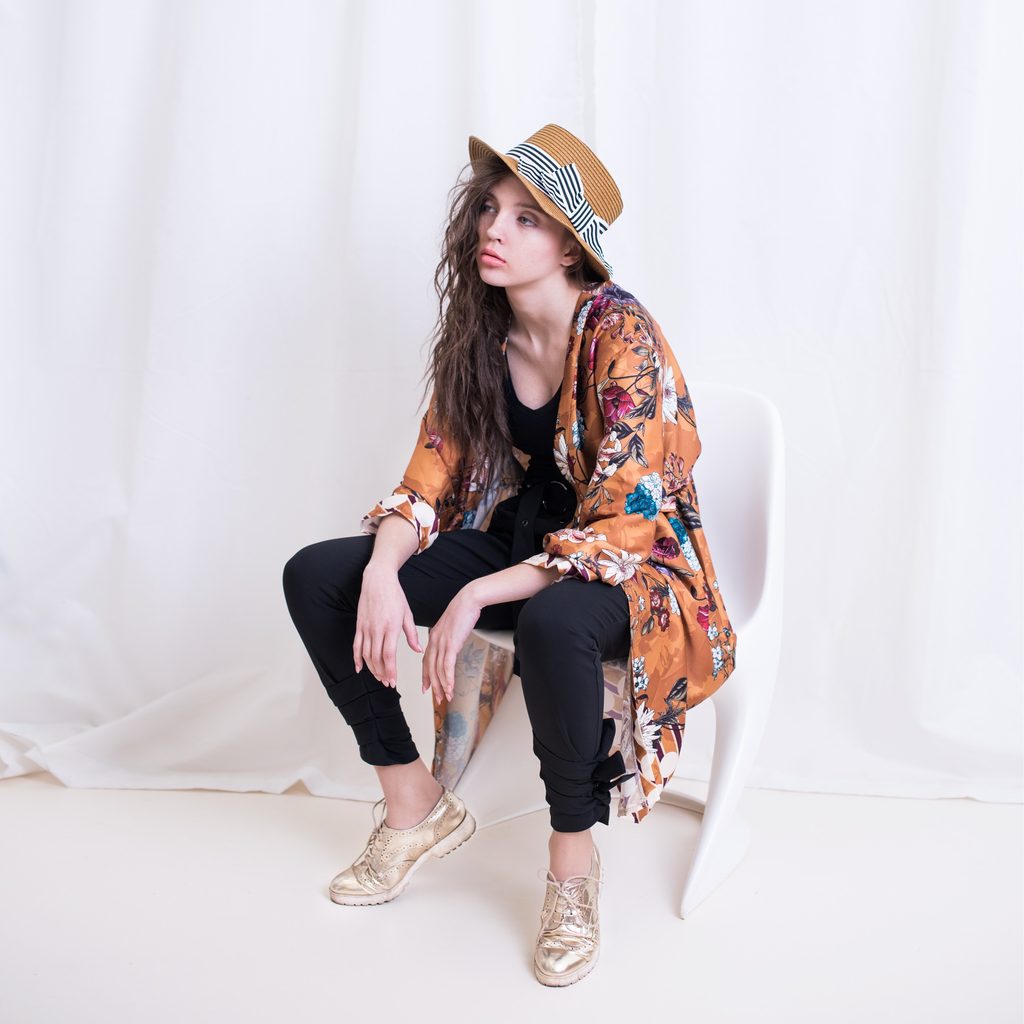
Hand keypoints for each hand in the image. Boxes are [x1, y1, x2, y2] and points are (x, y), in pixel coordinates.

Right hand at [354, 563, 421, 686]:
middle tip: (387, 683)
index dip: (390, 671)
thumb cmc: (395, 595)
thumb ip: (411, 634)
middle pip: (377, 658)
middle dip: (382, 673)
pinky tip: (359, 669)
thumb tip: (418, 650)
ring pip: (366, 654)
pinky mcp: (359, 625)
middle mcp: (377, 629)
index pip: (389, 655)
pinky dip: (357, 659)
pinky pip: (356, 646)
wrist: (378, 580)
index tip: (393, 682)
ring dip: (372, 669)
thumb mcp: (407, 614)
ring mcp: (366, 628)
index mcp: (391, 627)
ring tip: (378, 677)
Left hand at [421, 585, 482, 704]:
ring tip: (447, 697)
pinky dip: (449, 678)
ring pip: (438, 670)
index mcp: (433, 637)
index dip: (426, 675)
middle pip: (431, 668)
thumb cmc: (463, 611)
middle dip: (434, 685)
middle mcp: (434, 642)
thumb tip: (451, 646)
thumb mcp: (452, 626)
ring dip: (442, 686)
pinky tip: (451, 687)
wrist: (468, 600)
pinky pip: (447, 665)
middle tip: (438, 698)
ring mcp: (442, 643)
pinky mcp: (451, 644)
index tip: (426, 687)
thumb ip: (449, 637)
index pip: (426, 660)